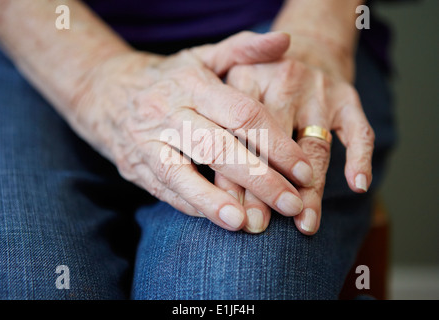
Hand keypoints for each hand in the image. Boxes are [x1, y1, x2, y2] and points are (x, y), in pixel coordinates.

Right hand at [71, 31, 313, 230]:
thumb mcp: (202, 57)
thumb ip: (243, 49)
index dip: (277, 145)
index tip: (304, 171)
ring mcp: (148, 141)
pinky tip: (221, 220)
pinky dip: (194, 205)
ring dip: (218, 201)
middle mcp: (169, 112)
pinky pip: (166, 189)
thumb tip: (285, 40)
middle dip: (260, 180)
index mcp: (193, 84)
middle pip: (219, 148)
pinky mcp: (136, 165)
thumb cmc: (167, 77)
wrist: (105, 91)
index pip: (243, 115)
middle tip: (293, 205)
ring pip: (184, 174)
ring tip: (250, 224)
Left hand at [225, 33, 374, 234]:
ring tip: (304, 222)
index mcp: (246, 79)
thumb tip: (206, 185)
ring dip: (310, 188)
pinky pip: (358, 131)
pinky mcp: (347, 98)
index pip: (239, 135)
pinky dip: (359, 158)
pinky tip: (358, 185)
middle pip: (274, 143)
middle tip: (260, 225)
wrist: (305, 47)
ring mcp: (318, 91)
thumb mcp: (229, 84)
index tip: (232, 212)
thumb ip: (216, 125)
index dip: (234, 175)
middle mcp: (283, 82)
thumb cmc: (258, 79)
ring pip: (314, 146)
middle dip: (266, 188)